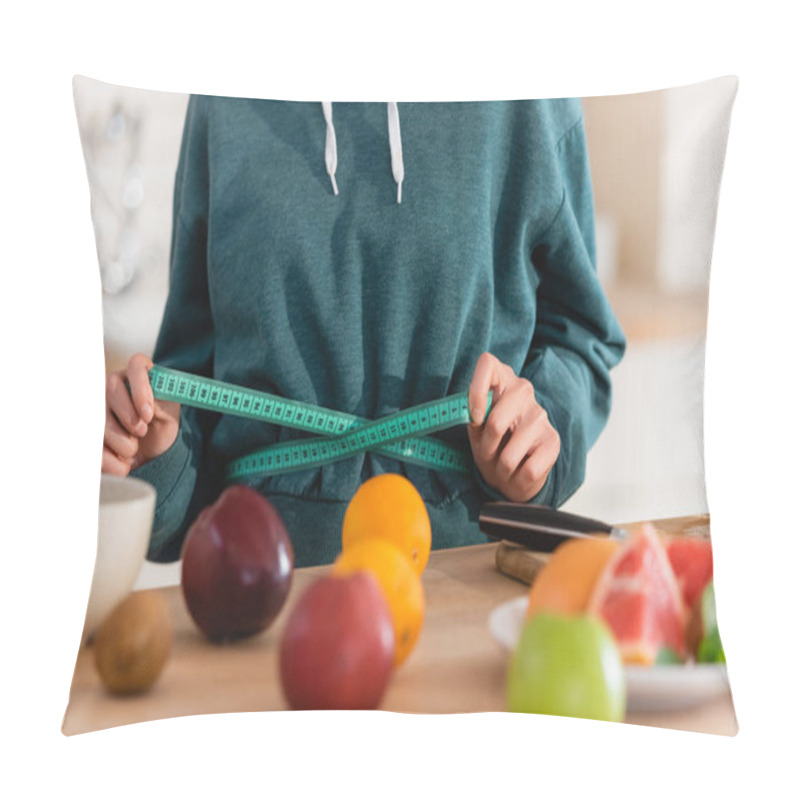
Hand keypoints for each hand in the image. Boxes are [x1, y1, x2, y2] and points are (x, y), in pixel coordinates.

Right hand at [102, 353, 180, 475]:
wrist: (150, 452)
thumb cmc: (162, 428)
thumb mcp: (169, 417)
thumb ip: (162, 405)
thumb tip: (151, 403)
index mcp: (140, 375)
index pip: (137, 365)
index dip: (141, 388)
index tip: (148, 413)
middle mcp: (116, 384)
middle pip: (112, 388)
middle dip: (128, 416)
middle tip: (142, 432)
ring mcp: (98, 403)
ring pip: (99, 415)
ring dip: (120, 439)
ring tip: (133, 448)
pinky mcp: (88, 426)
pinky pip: (91, 441)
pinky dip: (109, 458)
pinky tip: (123, 464)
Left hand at [467, 352, 559, 501]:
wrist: (513, 474)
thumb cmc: (491, 444)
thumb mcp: (475, 429)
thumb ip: (471, 416)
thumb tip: (472, 414)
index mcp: (501, 381)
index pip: (487, 363)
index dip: (476, 390)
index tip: (474, 417)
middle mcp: (523, 391)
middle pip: (496, 420)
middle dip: (486, 446)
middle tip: (487, 454)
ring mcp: (541, 415)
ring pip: (509, 454)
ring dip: (500, 468)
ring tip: (503, 465)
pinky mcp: (553, 440)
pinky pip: (528, 470)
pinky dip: (516, 480)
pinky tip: (519, 473)